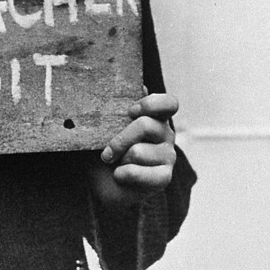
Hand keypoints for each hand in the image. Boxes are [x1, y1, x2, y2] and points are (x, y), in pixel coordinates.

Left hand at [87, 90, 177, 208]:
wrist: (101, 184)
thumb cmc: (105, 149)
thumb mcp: (105, 126)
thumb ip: (117, 107)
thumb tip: (139, 86)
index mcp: (155, 117)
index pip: (168, 103)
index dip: (150, 104)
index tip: (130, 111)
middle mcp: (165, 134)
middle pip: (146, 125)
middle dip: (119, 139)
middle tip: (107, 151)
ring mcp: (168, 156)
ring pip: (139, 151)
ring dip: (120, 160)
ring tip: (117, 164)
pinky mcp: (164, 177)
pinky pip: (140, 173)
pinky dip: (123, 175)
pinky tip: (120, 176)